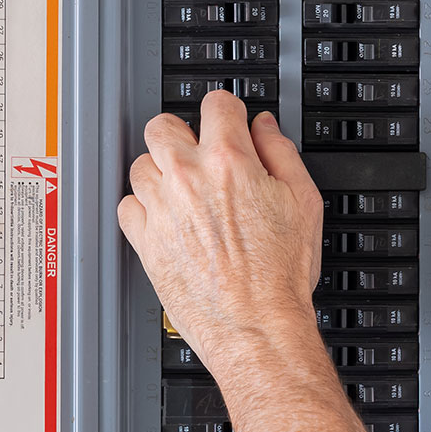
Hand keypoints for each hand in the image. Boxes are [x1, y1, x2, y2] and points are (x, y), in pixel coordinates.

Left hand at [118, 91, 323, 374]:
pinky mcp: (145, 241)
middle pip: (162, 126)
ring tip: (182, 191)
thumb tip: (265, 128)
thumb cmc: (280, 276)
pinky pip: (127, 205)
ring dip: (159, 172)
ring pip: (140, 164)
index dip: (227, 111)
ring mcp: (161, 209)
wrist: (256, 327)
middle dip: (181, 133)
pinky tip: (166, 218)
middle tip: (197, 152)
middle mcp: (188, 179)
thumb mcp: (304, 201)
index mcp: (229, 161)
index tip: (228, 122)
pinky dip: (142, 207)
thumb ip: (281, 153)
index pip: (216, 104)